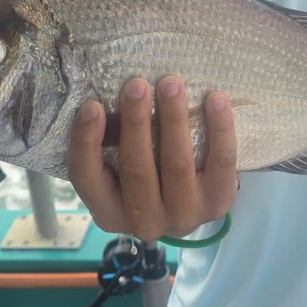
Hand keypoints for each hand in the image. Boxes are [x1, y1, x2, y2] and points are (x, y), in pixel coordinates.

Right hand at [67, 75, 237, 238]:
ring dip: (173, 119)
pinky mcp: (218, 203)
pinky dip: (219, 128)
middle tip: (137, 84)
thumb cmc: (147, 175)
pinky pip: (221, 162)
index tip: (90, 106)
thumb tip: (103, 97)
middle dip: (136, 122)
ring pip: (177, 164)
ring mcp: (183, 216)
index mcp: (108, 213)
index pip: (87, 179)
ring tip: (171, 84)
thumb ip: (109, 143)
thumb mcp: (118, 168)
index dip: (86, 142)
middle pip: (137, 169)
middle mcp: (144, 222)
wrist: (193, 202)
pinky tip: (215, 98)